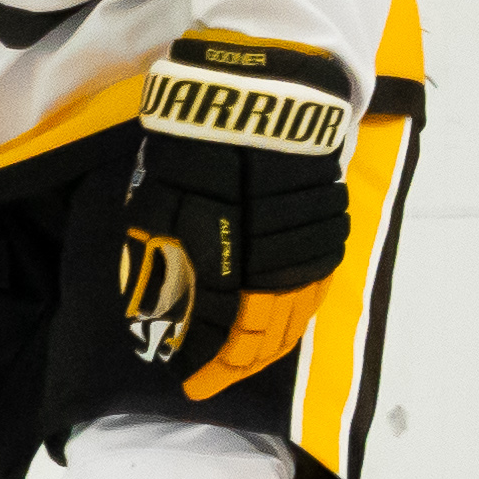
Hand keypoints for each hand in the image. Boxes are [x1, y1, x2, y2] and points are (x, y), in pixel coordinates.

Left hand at [120, 33, 353, 400]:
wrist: (266, 92)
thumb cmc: (201, 147)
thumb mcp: (159, 206)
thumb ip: (157, 266)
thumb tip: (151, 315)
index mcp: (237, 272)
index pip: (229, 342)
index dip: (211, 370)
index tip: (190, 386)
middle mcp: (279, 272)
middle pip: (267, 338)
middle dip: (240, 365)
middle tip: (215, 377)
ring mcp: (309, 250)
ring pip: (296, 317)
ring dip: (270, 344)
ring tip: (244, 357)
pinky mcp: (326, 226)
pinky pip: (313, 288)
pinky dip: (293, 313)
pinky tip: (279, 317)